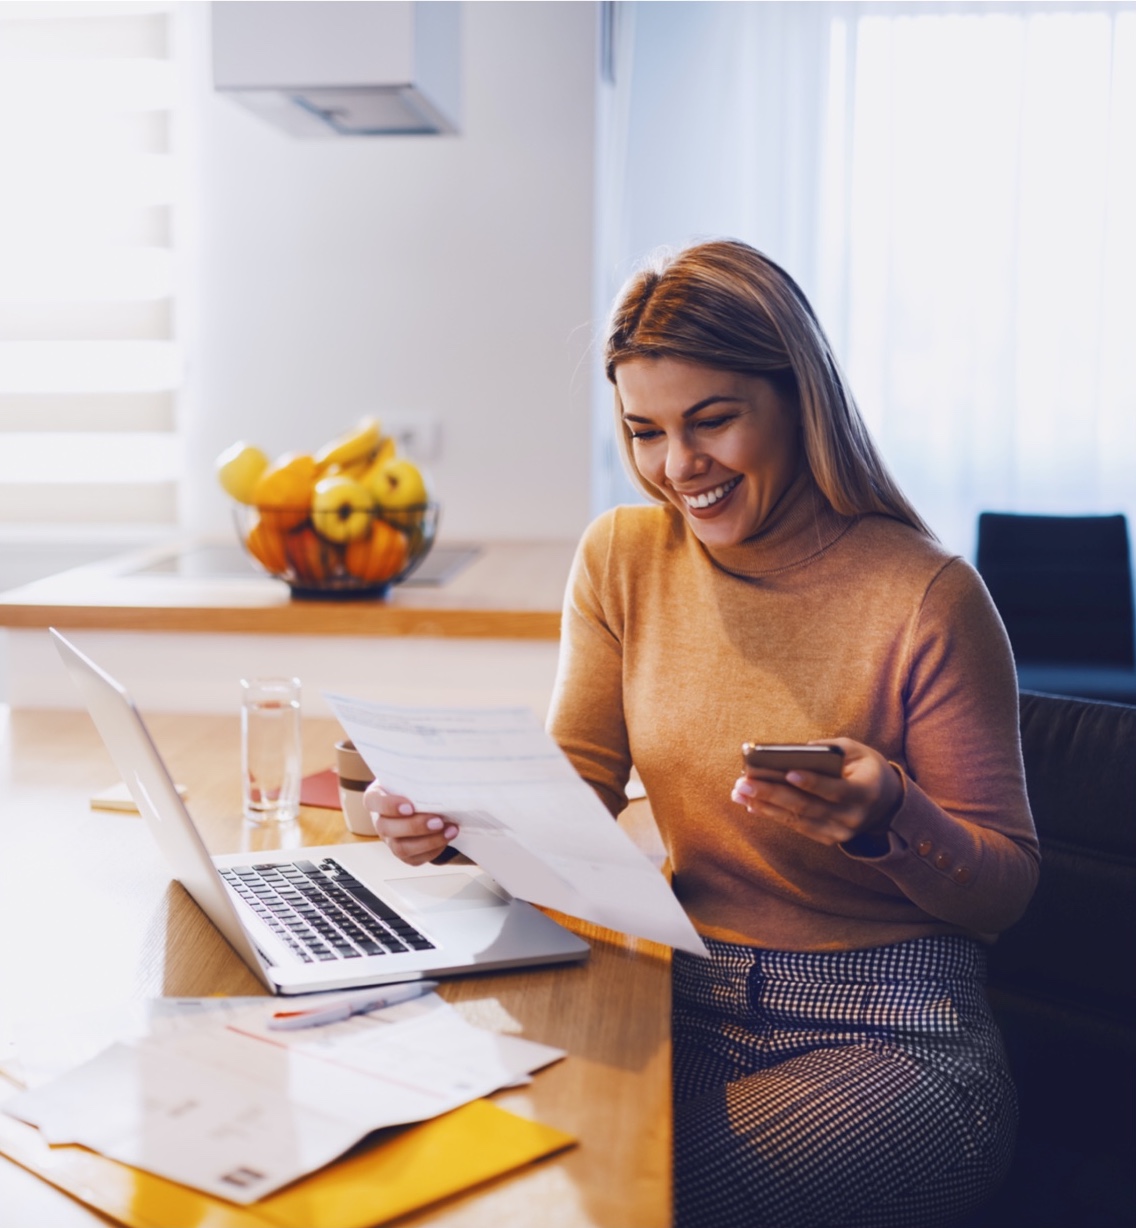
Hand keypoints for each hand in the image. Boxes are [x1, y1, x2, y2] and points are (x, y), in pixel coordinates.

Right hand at [363, 781, 458, 865]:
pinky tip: (448, 837)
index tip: (409, 806)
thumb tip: (443, 768)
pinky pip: (416, 858)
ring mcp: (391, 840)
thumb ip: (420, 773)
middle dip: (414, 826)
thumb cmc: (415, 785)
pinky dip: (434, 849)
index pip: (373, 802)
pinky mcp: (405, 854)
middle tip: (438, 820)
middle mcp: (380, 821)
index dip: (389, 806)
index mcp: (377, 798)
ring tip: (450, 830)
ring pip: (402, 848)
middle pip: (387, 828)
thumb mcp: (413, 775)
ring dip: (428, 841)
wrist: (421, 801)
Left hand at [730, 737, 901, 846]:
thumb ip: (830, 749)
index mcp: (865, 792)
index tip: (787, 772)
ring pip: (797, 820)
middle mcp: (852, 817)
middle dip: (773, 793)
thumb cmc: (866, 768)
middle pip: (808, 806)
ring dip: (765, 806)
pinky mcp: (828, 838)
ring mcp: (840, 832)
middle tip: (744, 782)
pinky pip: (797, 827)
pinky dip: (773, 815)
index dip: (812, 782)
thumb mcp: (858, 751)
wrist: (887, 804)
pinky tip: (752, 805)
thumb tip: (794, 752)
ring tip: (739, 793)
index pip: (835, 789)